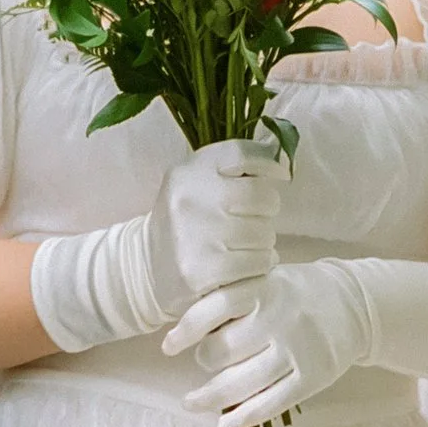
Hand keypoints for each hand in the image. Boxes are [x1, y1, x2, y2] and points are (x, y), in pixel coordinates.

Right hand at [29, 135, 286, 352]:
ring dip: (264, 242)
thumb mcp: (196, 182)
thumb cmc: (184, 220)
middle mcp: (191, 200)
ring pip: (264, 235)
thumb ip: (231, 168)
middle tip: (255, 219)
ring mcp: (195, 237)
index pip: (242, 155)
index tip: (280, 174)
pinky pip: (258, 264)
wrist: (145, 267)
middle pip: (262, 197)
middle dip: (267, 210)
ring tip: (246, 245)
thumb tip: (282, 163)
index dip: (268, 163)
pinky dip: (260, 265)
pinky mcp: (202, 271)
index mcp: (189, 172)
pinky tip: (247, 264)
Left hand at [167, 258, 371, 426]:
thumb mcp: (268, 279)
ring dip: (211, 397)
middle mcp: (281, 318)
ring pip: (244, 382)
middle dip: (206, 360)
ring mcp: (299, 349)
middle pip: (225, 349)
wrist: (354, 305)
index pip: (215, 308)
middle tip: (204, 361)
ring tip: (192, 402)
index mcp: (265, 288)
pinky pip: (272, 403)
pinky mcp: (313, 376)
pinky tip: (224, 425)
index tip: (168, 346)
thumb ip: (235, 296)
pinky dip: (244, 417)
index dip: (186, 329)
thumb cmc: (295, 293)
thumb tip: (185, 328)